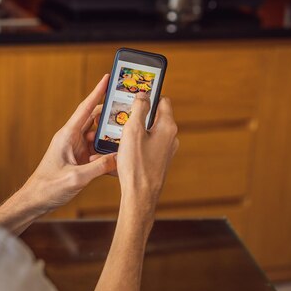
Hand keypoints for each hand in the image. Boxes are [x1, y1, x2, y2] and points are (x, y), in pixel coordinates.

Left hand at [22, 74, 117, 211]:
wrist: (35, 201)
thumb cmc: (48, 187)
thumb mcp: (76, 178)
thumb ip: (98, 167)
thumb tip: (118, 158)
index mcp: (67, 135)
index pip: (86, 108)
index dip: (97, 92)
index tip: (108, 78)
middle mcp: (71, 138)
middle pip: (95, 119)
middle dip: (111, 114)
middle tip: (129, 110)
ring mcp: (75, 148)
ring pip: (98, 135)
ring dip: (110, 136)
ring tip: (127, 135)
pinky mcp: (79, 159)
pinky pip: (96, 150)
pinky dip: (106, 151)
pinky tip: (117, 156)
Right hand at [116, 93, 178, 225]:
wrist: (140, 195)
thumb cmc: (136, 164)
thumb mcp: (133, 130)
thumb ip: (139, 108)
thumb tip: (143, 95)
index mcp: (168, 127)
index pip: (162, 101)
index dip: (149, 96)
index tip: (136, 95)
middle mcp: (171, 138)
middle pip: (155, 116)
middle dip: (139, 115)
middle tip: (123, 116)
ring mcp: (166, 150)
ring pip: (150, 132)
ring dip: (136, 131)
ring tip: (119, 135)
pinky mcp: (159, 161)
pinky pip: (148, 145)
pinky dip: (137, 144)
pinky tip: (123, 150)